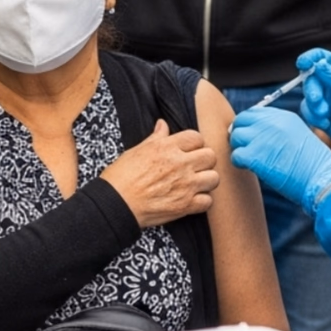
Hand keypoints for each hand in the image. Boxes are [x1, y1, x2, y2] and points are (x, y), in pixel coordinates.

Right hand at [101, 119, 218, 228]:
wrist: (115, 203)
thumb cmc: (121, 177)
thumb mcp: (136, 150)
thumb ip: (155, 137)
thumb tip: (162, 124)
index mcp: (167, 147)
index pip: (196, 137)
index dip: (194, 144)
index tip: (189, 150)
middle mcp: (180, 164)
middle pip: (210, 156)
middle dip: (204, 160)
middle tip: (195, 166)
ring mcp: (185, 185)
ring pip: (214, 178)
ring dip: (206, 180)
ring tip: (196, 183)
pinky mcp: (185, 205)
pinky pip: (208, 201)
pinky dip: (202, 201)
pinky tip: (192, 199)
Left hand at [230, 108, 330, 215]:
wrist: (322, 181)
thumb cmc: (314, 166)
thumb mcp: (300, 137)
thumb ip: (280, 130)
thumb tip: (256, 133)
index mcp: (284, 117)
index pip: (254, 112)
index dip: (248, 124)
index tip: (250, 136)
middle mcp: (271, 123)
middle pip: (241, 120)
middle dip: (240, 134)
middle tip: (245, 148)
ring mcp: (261, 138)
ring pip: (235, 137)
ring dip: (239, 148)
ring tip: (250, 160)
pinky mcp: (254, 156)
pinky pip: (235, 155)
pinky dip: (239, 163)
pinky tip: (249, 168)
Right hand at [297, 48, 330, 183]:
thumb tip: (319, 63)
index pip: (323, 57)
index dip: (310, 58)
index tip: (302, 64)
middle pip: (311, 78)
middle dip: (312, 89)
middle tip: (318, 101)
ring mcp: (328, 99)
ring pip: (308, 96)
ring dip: (313, 106)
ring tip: (325, 115)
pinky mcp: (322, 115)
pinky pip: (308, 111)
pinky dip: (313, 117)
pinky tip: (326, 124)